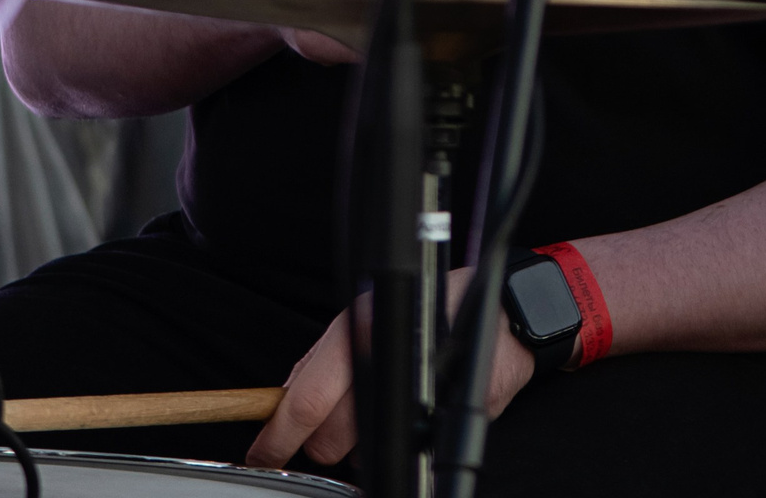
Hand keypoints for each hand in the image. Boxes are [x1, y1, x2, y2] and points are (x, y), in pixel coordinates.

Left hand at [245, 267, 541, 470]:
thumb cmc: (433, 312)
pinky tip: (406, 413)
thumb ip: (326, 359)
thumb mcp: (368, 321)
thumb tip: (285, 397)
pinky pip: (395, 448)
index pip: (303, 399)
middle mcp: (379, 359)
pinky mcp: (436, 411)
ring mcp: (408, 388)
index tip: (262, 453)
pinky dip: (393, 441)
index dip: (277, 436)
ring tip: (382, 407)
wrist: (503, 316)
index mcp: (354, 333)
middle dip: (325, 441)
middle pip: (327, 437)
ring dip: (361, 442)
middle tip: (341, 423)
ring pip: (358, 449)